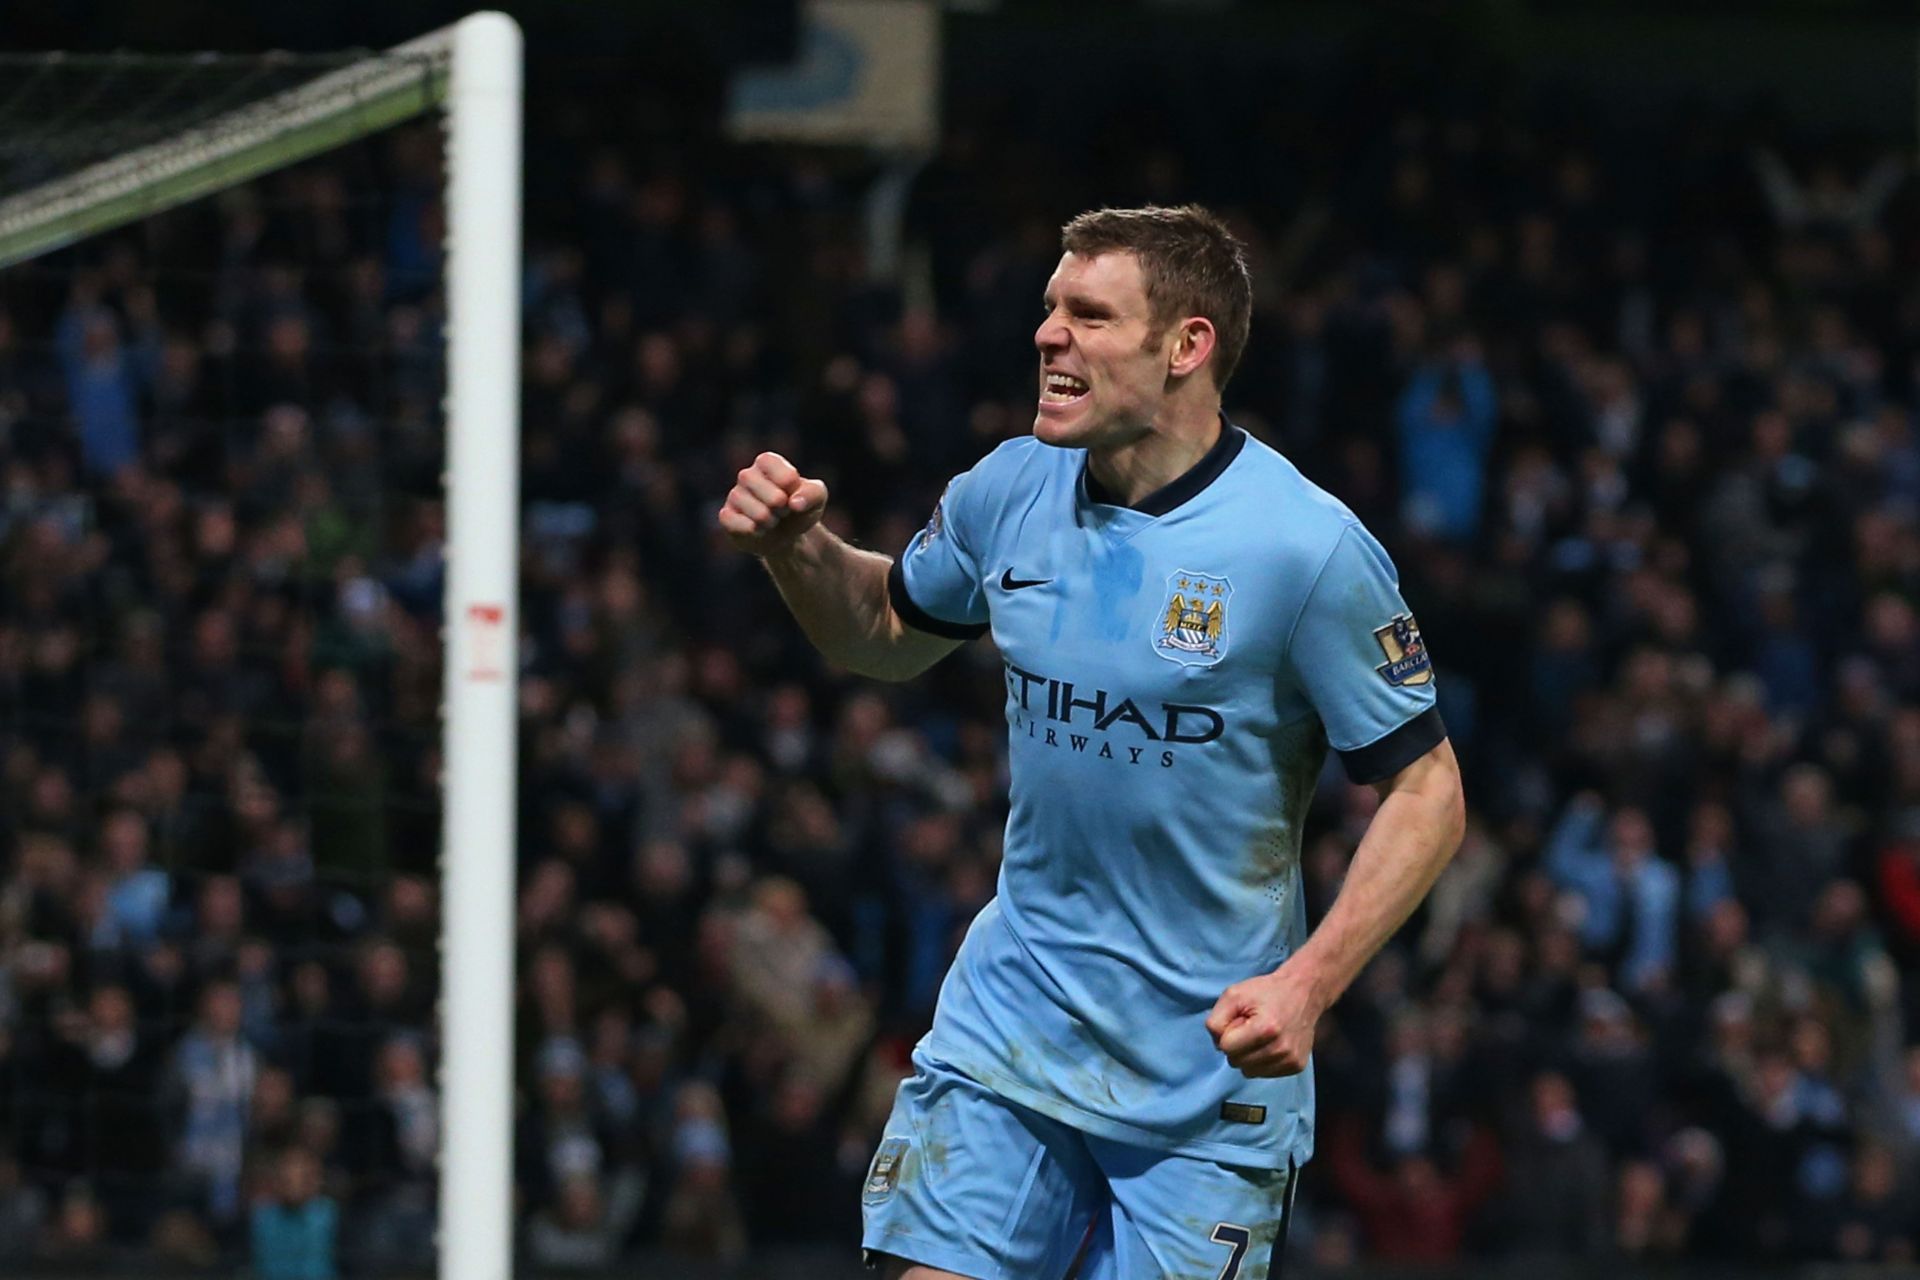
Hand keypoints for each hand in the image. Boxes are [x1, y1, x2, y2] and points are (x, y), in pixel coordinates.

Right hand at [718, 451, 828, 556]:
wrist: (787, 535)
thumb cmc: (800, 508)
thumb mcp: (817, 497)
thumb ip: (813, 493)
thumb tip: (794, 503)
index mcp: (767, 462)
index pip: (780, 471)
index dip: (791, 487)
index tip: (794, 492)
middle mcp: (747, 475)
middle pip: (771, 495)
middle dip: (782, 507)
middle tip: (783, 510)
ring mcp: (735, 495)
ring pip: (757, 513)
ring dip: (771, 522)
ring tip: (772, 521)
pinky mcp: (726, 516)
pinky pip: (735, 522)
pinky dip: (753, 530)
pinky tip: (758, 530)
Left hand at [1206, 958, 1325, 1077]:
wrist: (1303, 992)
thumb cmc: (1266, 991)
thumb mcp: (1233, 995)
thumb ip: (1216, 1021)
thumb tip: (1218, 1045)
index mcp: (1265, 1029)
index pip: (1226, 1048)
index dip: (1228, 1033)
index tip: (1240, 1020)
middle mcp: (1281, 1049)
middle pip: (1236, 1062)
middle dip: (1237, 1046)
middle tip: (1249, 1027)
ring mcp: (1291, 1060)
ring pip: (1249, 1072)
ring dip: (1248, 1056)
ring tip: (1260, 1036)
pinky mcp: (1297, 1067)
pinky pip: (1264, 1074)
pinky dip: (1262, 1061)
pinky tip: (1270, 1044)